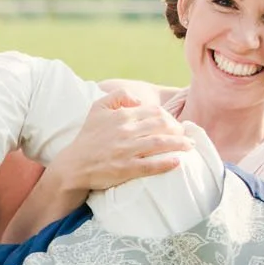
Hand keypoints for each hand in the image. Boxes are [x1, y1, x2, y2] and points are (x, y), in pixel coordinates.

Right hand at [47, 92, 190, 192]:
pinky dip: (167, 163)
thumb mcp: (97, 108)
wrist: (74, 165)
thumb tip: (139, 99)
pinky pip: (151, 165)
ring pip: (160, 143)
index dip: (170, 117)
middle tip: (186, 135)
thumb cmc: (88, 137)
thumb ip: (118, 96)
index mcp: (122, 116)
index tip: (175, 124)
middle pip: (162, 126)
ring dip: (179, 144)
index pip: (155, 112)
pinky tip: (178, 161)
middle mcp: (126, 131)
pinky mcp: (126, 169)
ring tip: (189, 146)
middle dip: (179, 130)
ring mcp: (126, 151)